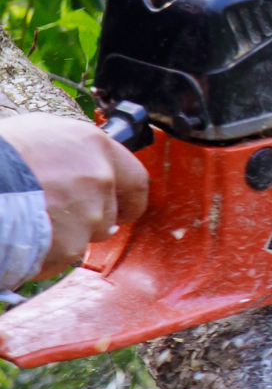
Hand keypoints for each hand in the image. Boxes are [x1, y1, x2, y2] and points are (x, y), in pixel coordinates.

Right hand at [0, 115, 147, 278]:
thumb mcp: (36, 132)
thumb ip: (70, 150)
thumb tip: (78, 162)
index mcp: (94, 146)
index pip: (135, 179)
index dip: (128, 197)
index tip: (123, 207)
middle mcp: (100, 178)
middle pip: (110, 213)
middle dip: (89, 220)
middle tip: (57, 217)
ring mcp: (88, 213)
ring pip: (85, 237)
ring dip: (65, 237)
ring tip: (29, 222)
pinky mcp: (69, 244)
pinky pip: (61, 256)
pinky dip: (44, 254)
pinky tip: (20, 238)